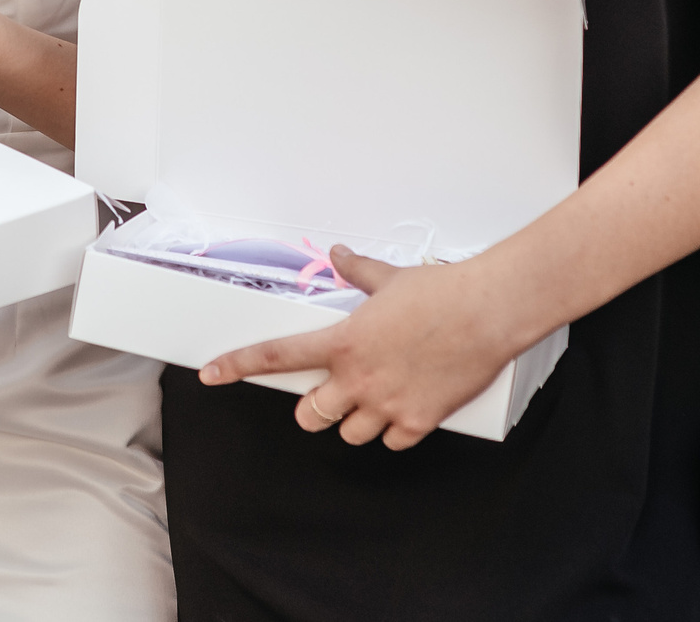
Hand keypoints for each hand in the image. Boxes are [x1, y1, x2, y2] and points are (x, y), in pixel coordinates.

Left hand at [196, 249, 529, 449]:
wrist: (488, 311)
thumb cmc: (442, 292)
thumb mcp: (389, 277)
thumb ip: (357, 272)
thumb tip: (340, 258)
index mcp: (343, 341)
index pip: (276, 356)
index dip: (237, 366)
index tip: (212, 374)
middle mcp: (358, 378)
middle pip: (310, 415)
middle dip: (315, 408)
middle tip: (330, 394)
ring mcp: (387, 404)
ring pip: (349, 434)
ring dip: (354, 421)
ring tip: (371, 400)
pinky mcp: (418, 421)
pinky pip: (390, 442)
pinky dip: (393, 432)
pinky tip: (402, 411)